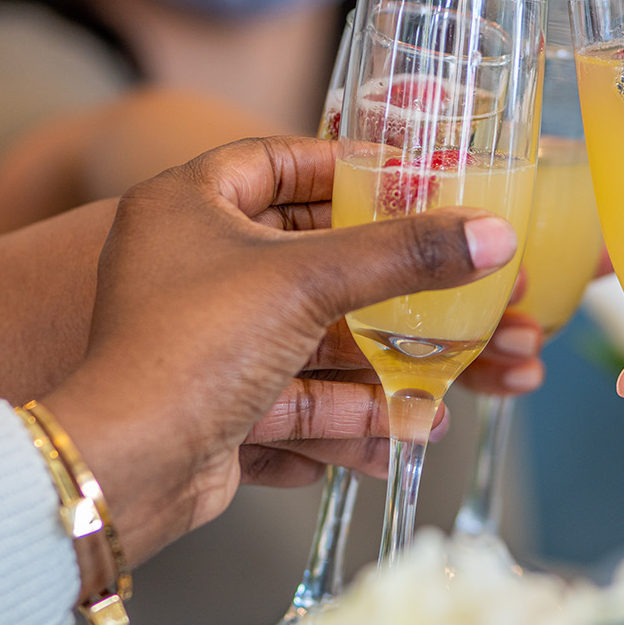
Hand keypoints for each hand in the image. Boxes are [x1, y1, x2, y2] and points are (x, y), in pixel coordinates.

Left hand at [40, 136, 519, 566]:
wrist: (130, 464)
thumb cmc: (195, 345)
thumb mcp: (308, 281)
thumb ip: (403, 254)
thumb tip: (492, 233)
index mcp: (186, 203)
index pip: (274, 160)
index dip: (344, 165)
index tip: (406, 176)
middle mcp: (187, 262)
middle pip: (303, 253)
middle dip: (379, 276)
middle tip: (443, 270)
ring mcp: (201, 334)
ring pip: (306, 333)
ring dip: (376, 357)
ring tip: (448, 368)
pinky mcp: (214, 397)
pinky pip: (293, 391)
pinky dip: (347, 409)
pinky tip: (405, 428)